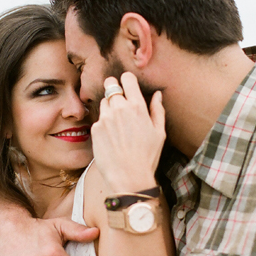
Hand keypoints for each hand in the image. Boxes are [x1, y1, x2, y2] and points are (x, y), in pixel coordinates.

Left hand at [91, 72, 165, 192]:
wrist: (128, 177)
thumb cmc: (147, 156)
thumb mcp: (159, 133)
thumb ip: (157, 110)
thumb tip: (157, 94)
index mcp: (137, 106)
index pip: (126, 78)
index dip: (126, 80)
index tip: (127, 86)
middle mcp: (119, 108)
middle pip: (110, 85)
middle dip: (114, 89)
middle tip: (119, 101)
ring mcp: (105, 118)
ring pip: (104, 102)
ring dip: (109, 107)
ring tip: (117, 125)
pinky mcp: (95, 128)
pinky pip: (99, 119)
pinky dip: (104, 124)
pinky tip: (111, 138)